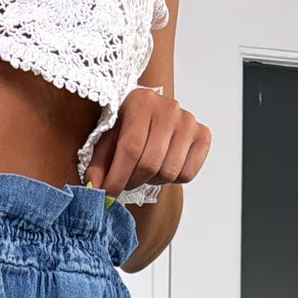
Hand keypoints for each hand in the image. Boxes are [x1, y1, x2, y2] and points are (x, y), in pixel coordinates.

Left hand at [85, 85, 210, 196]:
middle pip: (150, 164)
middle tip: (125, 182)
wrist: (152, 117)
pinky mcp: (203, 135)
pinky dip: (173, 179)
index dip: (118, 178)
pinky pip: (187, 173)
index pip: (131, 148)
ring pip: (169, 172)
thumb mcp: (107, 140)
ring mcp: (188, 121)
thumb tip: (94, 189)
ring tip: (144, 170)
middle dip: (133, 181)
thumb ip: (99, 165)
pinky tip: (164, 165)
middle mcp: (168, 108)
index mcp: (141, 102)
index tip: (107, 195)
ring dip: (153, 180)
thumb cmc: (127, 128)